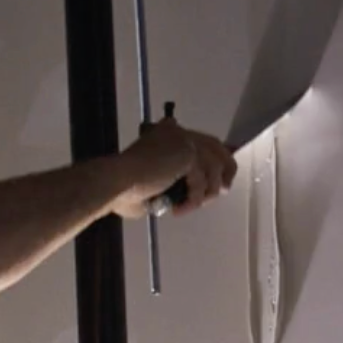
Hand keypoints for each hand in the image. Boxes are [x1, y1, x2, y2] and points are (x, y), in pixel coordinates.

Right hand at [109, 116, 233, 218]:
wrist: (117, 180)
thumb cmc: (122, 187)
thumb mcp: (146, 184)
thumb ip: (164, 184)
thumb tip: (172, 199)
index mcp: (166, 133)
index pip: (199, 140)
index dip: (213, 156)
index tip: (220, 174)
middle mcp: (177, 132)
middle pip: (216, 147)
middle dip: (225, 169)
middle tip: (223, 190)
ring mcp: (184, 141)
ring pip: (214, 167)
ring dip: (209, 190)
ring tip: (195, 205)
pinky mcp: (189, 155)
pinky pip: (202, 183)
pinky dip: (193, 200)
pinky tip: (178, 210)